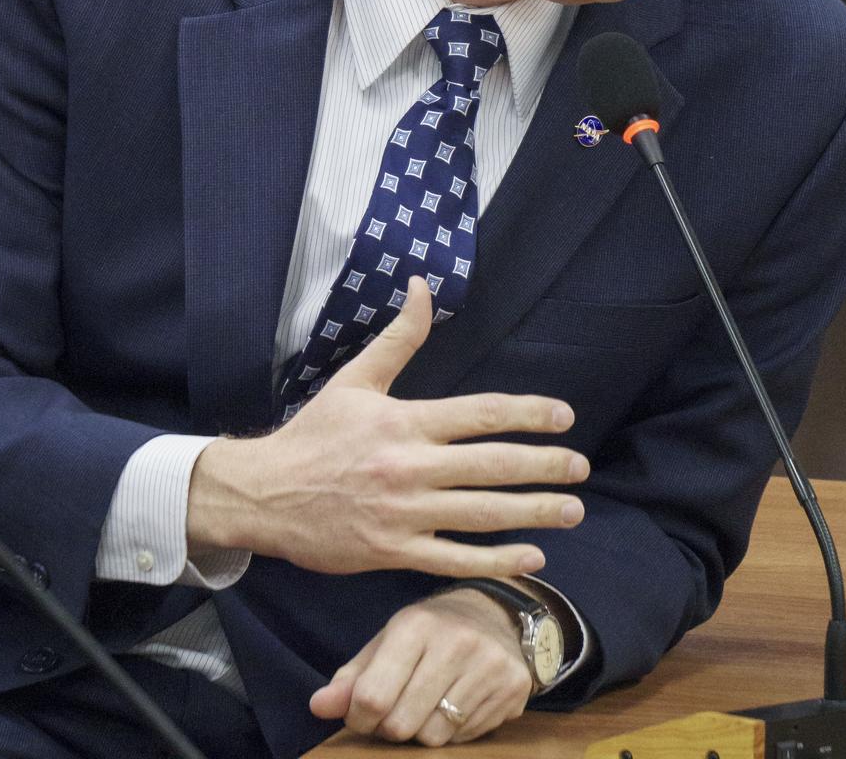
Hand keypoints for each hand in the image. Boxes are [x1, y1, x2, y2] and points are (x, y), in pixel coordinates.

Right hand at [187, 276, 587, 577]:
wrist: (264, 494)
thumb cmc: (315, 434)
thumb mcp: (356, 379)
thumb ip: (399, 337)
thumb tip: (424, 286)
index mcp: (406, 421)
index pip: (482, 414)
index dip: (530, 415)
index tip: (564, 417)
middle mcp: (411, 467)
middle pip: (492, 466)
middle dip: (544, 467)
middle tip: (581, 468)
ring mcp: (404, 513)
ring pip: (481, 515)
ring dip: (533, 514)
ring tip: (572, 512)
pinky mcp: (393, 551)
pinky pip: (454, 558)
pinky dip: (495, 560)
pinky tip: (531, 557)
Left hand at [310, 587, 533, 744]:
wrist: (497, 613)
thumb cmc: (431, 631)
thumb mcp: (388, 641)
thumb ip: (352, 677)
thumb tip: (317, 706)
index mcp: (416, 625)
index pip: (372, 698)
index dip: (360, 717)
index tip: (365, 711)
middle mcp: (456, 642)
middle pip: (402, 725)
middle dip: (392, 727)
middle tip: (399, 707)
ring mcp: (489, 665)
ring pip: (434, 737)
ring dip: (424, 731)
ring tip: (430, 702)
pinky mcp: (513, 686)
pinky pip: (466, 738)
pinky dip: (455, 731)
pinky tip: (459, 701)